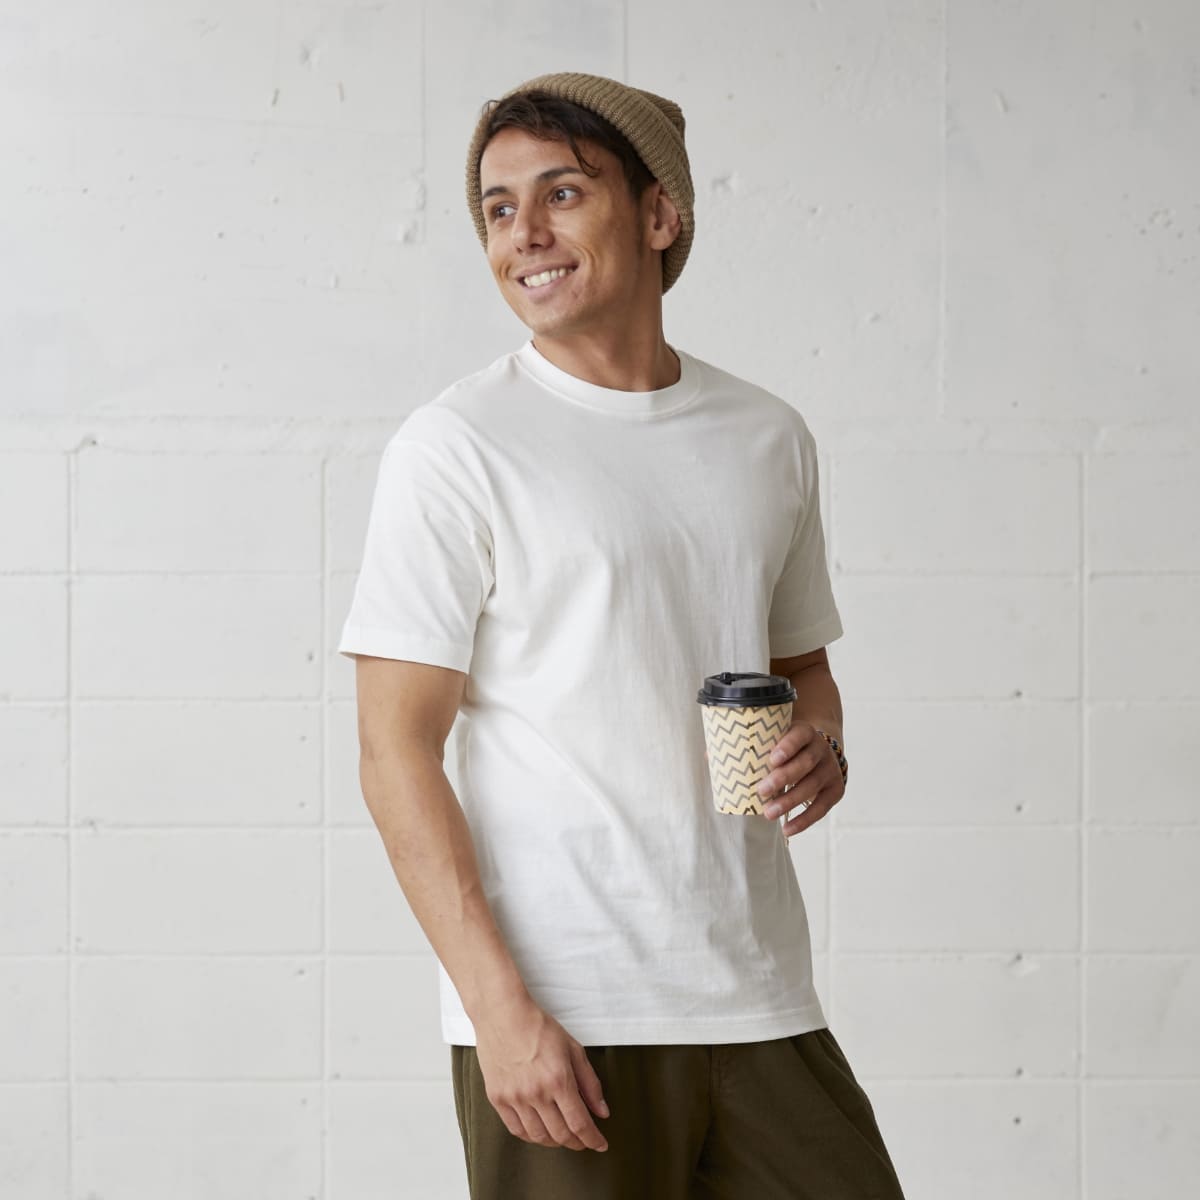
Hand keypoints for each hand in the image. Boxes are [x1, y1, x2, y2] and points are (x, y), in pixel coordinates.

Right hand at [474, 996, 609, 1152]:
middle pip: (561, 1134)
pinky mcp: (497, 1098)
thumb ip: (589, 1083)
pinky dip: (532, 1137)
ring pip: (539, 1136)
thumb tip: (602, 1112)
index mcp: (559, 1079)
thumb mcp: (573, 1048)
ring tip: (563, 1137)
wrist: (502, 1014)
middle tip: (583, 1141)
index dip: (593, 1139)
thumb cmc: (539, 1027)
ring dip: (555, 1142)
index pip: (580, 1123)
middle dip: (577, 1142)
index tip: (600, 1144)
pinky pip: (516, 1129)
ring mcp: (515, 1098)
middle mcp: (536, 1093)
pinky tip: (540, 1132)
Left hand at [757, 721, 844, 836]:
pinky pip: (821, 807)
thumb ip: (754, 745)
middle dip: (783, 778)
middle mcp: (821, 749)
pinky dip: (804, 820)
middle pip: (806, 762)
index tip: (772, 759)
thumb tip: (714, 757)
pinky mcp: (835, 790)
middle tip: (761, 791)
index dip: (788, 747)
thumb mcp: (776, 739)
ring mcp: (830, 770)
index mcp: (805, 732)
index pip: (799, 735)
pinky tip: (787, 829)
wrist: (818, 754)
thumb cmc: (786, 749)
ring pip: (812, 786)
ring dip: (789, 801)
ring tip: (769, 813)